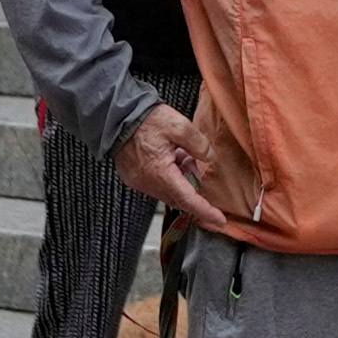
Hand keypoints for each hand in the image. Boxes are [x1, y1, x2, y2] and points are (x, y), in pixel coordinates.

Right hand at [116, 104, 258, 244]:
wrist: (118, 117)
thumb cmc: (147, 120)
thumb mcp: (180, 126)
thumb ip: (199, 144)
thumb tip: (209, 158)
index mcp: (161, 173)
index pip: (188, 200)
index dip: (205, 211)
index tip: (220, 221)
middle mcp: (148, 183)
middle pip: (179, 197)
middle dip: (192, 186)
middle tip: (193, 162)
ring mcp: (139, 182)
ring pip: (168, 190)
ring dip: (180, 179)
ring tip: (181, 154)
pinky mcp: (133, 178)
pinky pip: (156, 185)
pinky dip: (168, 176)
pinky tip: (170, 156)